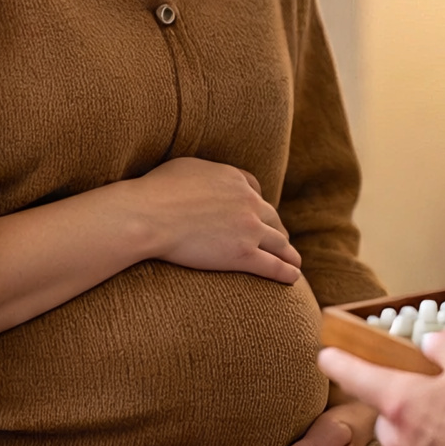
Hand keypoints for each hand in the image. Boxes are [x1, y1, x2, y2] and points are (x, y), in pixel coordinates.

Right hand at [127, 158, 301, 283]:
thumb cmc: (157, 191)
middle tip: (281, 242)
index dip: (259, 205)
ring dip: (289, 253)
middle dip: (278, 230)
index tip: (260, 215)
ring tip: (294, 263)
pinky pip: (272, 265)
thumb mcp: (186, 167)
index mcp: (235, 180)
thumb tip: (202, 178)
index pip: (255, 190)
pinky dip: (286, 272)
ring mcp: (249, 229)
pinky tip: (293, 277)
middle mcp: (248, 202)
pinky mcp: (242, 254)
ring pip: (278, 242)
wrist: (150, 216)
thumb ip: (204, 173)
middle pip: (272, 217)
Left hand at [318, 329, 444, 445]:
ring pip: (412, 437)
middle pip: (387, 412)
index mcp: (401, 401)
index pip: (355, 377)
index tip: (325, 355)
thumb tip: (433, 344)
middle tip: (427, 385)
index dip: (338, 362)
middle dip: (400, 399)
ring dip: (427, 423)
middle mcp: (402, 436)